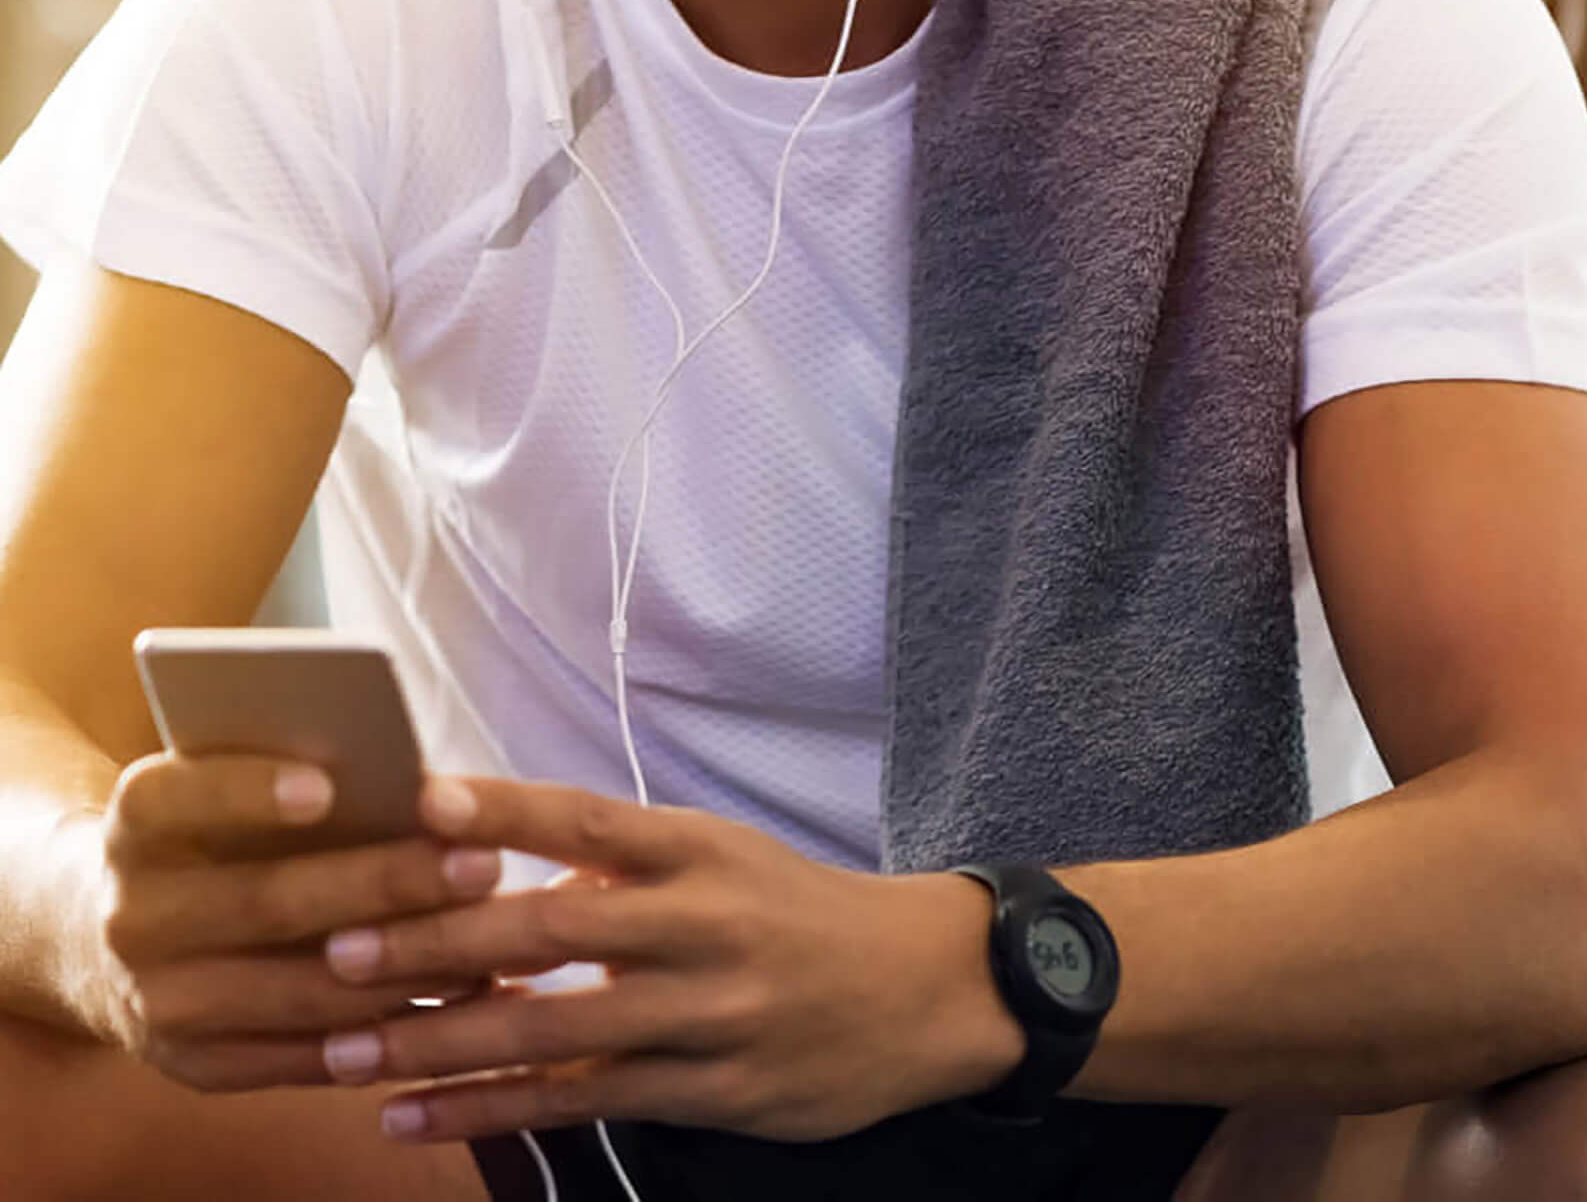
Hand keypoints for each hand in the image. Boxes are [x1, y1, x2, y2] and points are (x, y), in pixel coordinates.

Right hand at [87, 750, 503, 1088]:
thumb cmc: (215, 830)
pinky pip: (300, 1058)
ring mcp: (157, 1000)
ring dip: (404, 969)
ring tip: (490, 942)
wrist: (109, 936)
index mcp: (138, 821)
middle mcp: (133, 914)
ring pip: (296, 990)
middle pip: (268, 901)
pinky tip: (455, 1006)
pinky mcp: (195, 1065)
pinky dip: (383, 1033)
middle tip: (482, 863)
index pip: (183, 798)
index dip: (250, 791)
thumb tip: (413, 779)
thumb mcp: (225, 785)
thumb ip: (295, 773)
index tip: (328, 785)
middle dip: (385, 883)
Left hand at [316, 774, 1022, 1147]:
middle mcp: (700, 921)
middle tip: (334, 948)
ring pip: (554, 1029)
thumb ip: (624, 862)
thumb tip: (518, 867)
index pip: (586, 816)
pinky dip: (495, 1111)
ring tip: (345, 1051)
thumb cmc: (797, 912)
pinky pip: (584, 1102)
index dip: (501, 810)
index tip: (416, 801)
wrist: (921, 989)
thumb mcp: (723, 857)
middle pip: (550, 927)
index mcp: (698, 849)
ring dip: (442, 1042)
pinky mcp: (712, 1090)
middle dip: (435, 942)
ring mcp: (707, 1012)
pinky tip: (420, 1116)